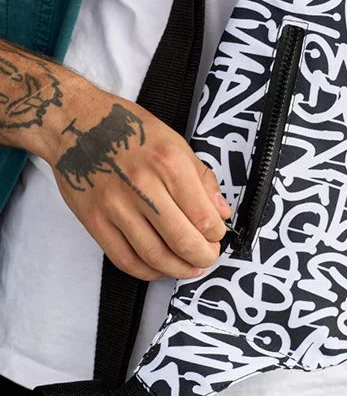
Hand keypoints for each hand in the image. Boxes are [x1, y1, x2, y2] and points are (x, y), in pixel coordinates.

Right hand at [47, 74, 231, 281]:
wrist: (76, 124)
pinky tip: (159, 267)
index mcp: (168, 163)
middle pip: (182, 241)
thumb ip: (201, 179)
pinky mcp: (94, 221)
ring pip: (154, 256)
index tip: (217, 236)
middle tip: (208, 257)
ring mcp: (115, 206)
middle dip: (203, 257)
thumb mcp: (175, 142)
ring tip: (189, 267)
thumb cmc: (127, 129)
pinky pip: (124, 259)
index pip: (203, 216)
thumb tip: (221, 212)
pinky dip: (147, 271)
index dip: (216, 235)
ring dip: (178, 269)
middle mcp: (143, 186)